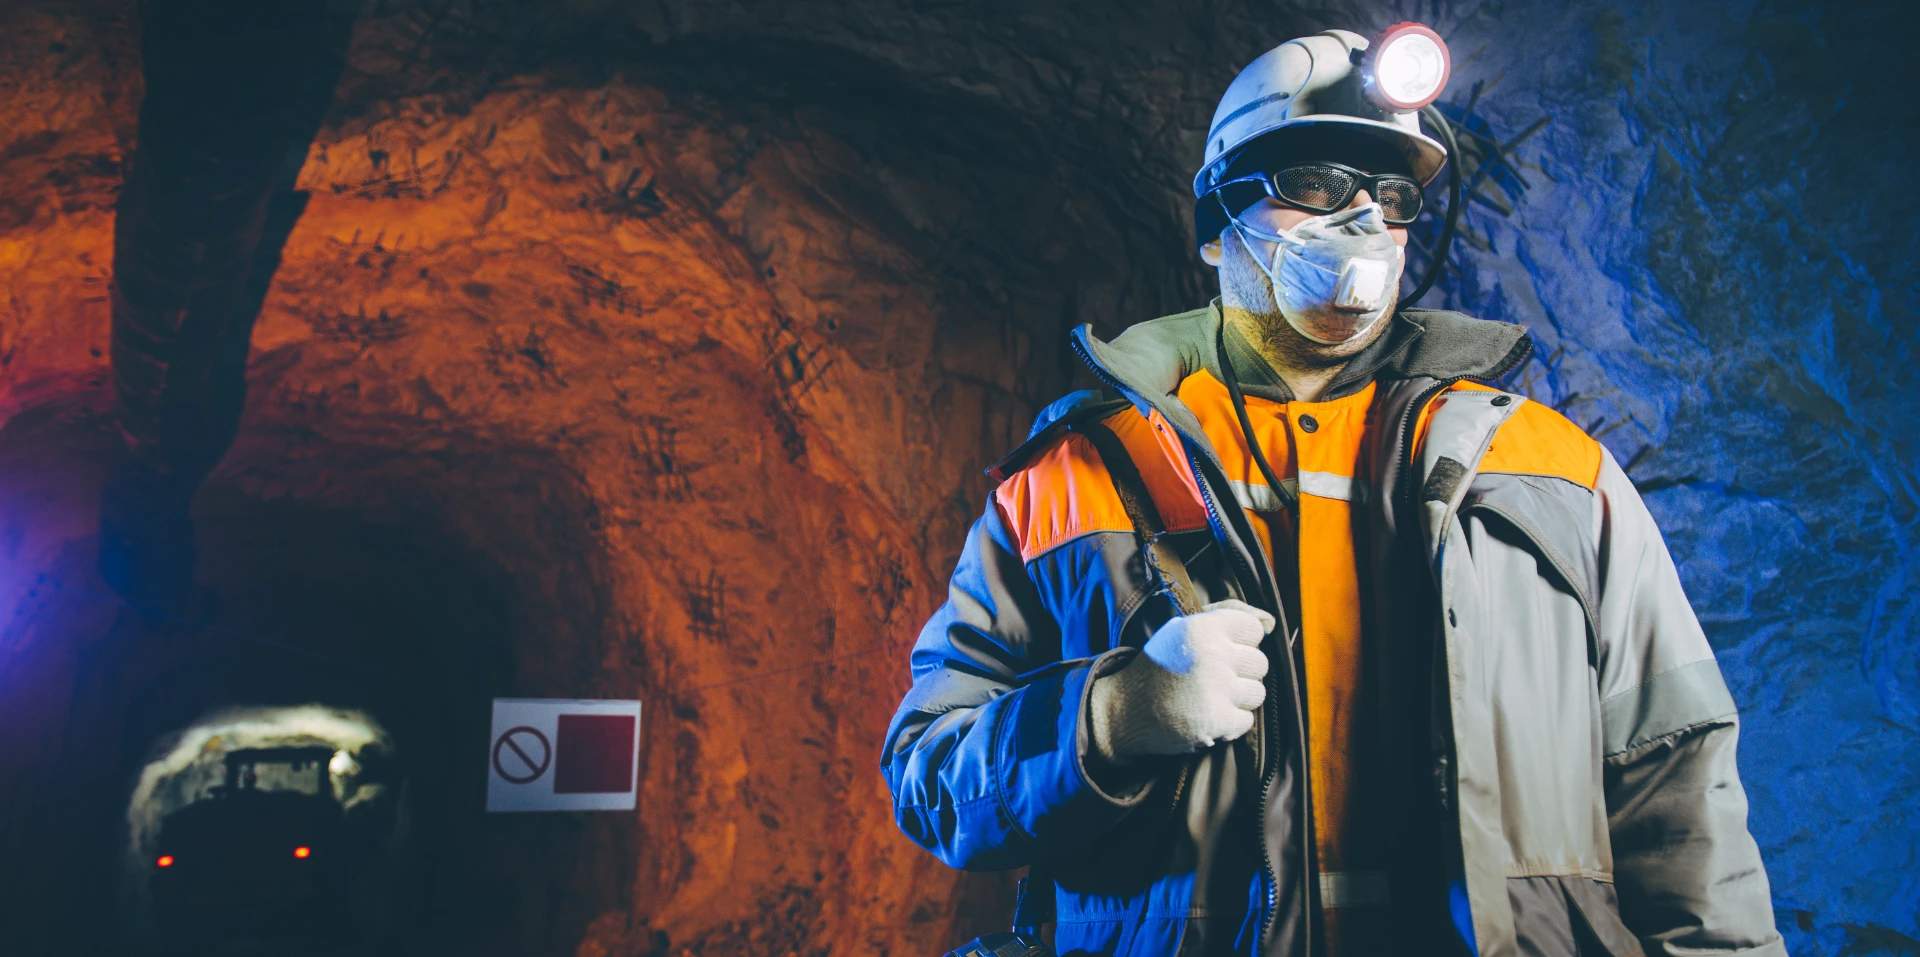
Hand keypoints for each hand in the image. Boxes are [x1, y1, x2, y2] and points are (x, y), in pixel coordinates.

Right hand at [1089, 599, 1273, 763]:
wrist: (1124, 710)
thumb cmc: (1159, 666)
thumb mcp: (1183, 629)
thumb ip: (1228, 615)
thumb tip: (1271, 622)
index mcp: (1202, 628)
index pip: (1253, 629)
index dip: (1238, 642)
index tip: (1219, 651)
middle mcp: (1212, 655)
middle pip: (1259, 663)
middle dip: (1239, 672)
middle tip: (1211, 678)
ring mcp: (1217, 690)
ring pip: (1257, 693)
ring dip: (1237, 698)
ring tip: (1209, 697)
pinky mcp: (1218, 720)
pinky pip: (1246, 720)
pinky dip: (1229, 722)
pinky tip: (1205, 715)